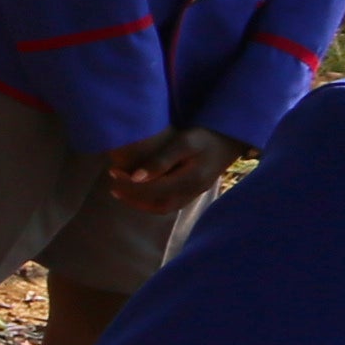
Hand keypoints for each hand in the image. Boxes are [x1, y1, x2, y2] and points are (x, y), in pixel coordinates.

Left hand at [98, 125, 247, 211]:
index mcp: (190, 181)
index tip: (113, 172)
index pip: (152, 190)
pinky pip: (169, 204)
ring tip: (121, 190)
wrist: (231, 139)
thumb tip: (136, 177)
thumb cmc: (206, 136)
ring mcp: (194, 194)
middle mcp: (192, 192)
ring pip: (163, 207)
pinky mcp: (194, 191)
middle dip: (132, 197)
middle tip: (113, 184)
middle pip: (156, 204)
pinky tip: (140, 191)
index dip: (130, 185)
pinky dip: (151, 201)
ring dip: (140, 202)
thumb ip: (161, 160)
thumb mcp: (184, 142)